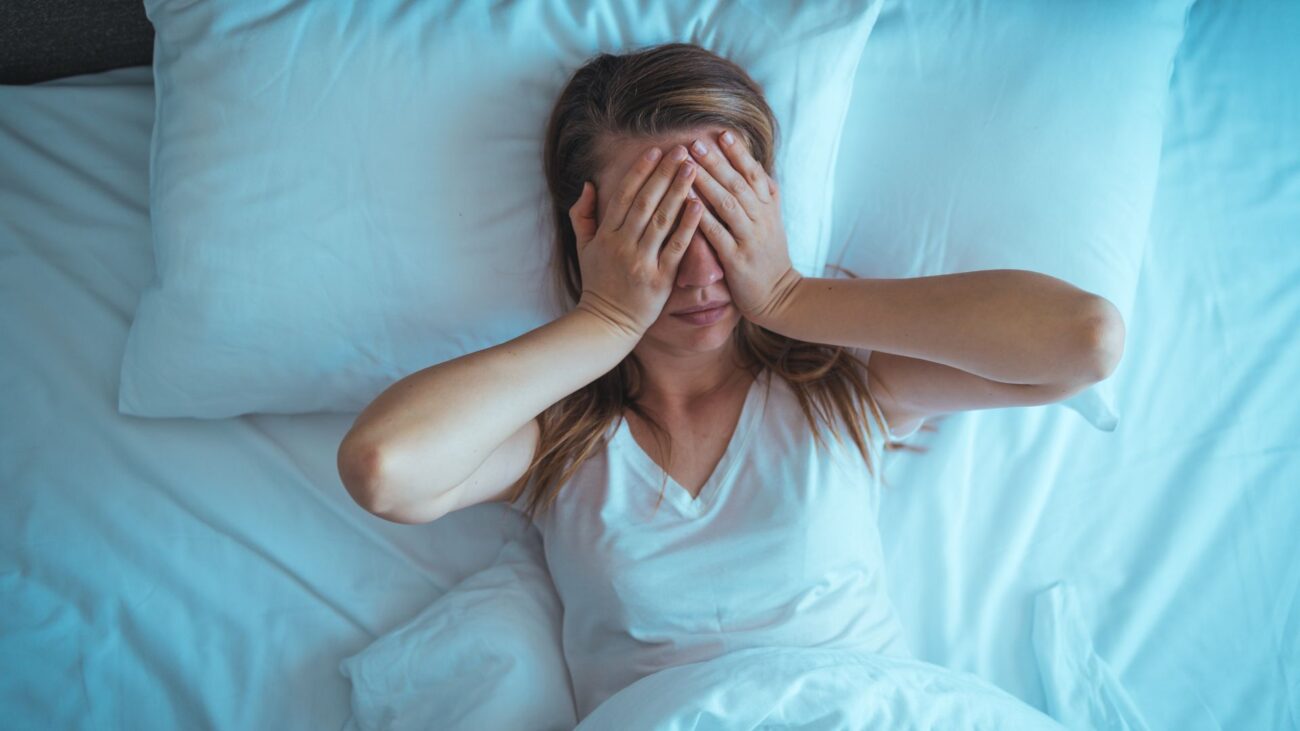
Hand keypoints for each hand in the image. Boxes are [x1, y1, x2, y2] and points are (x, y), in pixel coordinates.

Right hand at [569, 144, 704, 338]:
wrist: (606, 323)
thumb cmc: (598, 282)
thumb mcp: (582, 247)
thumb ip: (583, 215)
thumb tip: (589, 184)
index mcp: (605, 235)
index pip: (624, 195)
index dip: (640, 171)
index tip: (655, 150)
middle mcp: (622, 244)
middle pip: (646, 202)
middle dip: (664, 173)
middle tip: (682, 150)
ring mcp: (641, 261)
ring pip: (662, 220)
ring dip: (678, 191)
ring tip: (694, 169)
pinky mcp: (659, 279)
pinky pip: (676, 248)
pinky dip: (687, 226)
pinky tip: (699, 205)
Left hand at [685, 129, 802, 327]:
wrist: (778, 296)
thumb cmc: (769, 257)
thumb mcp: (773, 222)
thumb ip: (765, 195)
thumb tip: (756, 166)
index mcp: (768, 208)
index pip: (754, 174)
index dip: (739, 154)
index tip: (723, 133)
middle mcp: (761, 219)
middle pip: (738, 184)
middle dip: (717, 162)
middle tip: (696, 142)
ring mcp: (749, 238)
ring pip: (728, 204)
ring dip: (708, 182)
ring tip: (689, 165)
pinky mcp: (737, 259)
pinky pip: (717, 233)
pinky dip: (702, 216)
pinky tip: (687, 202)